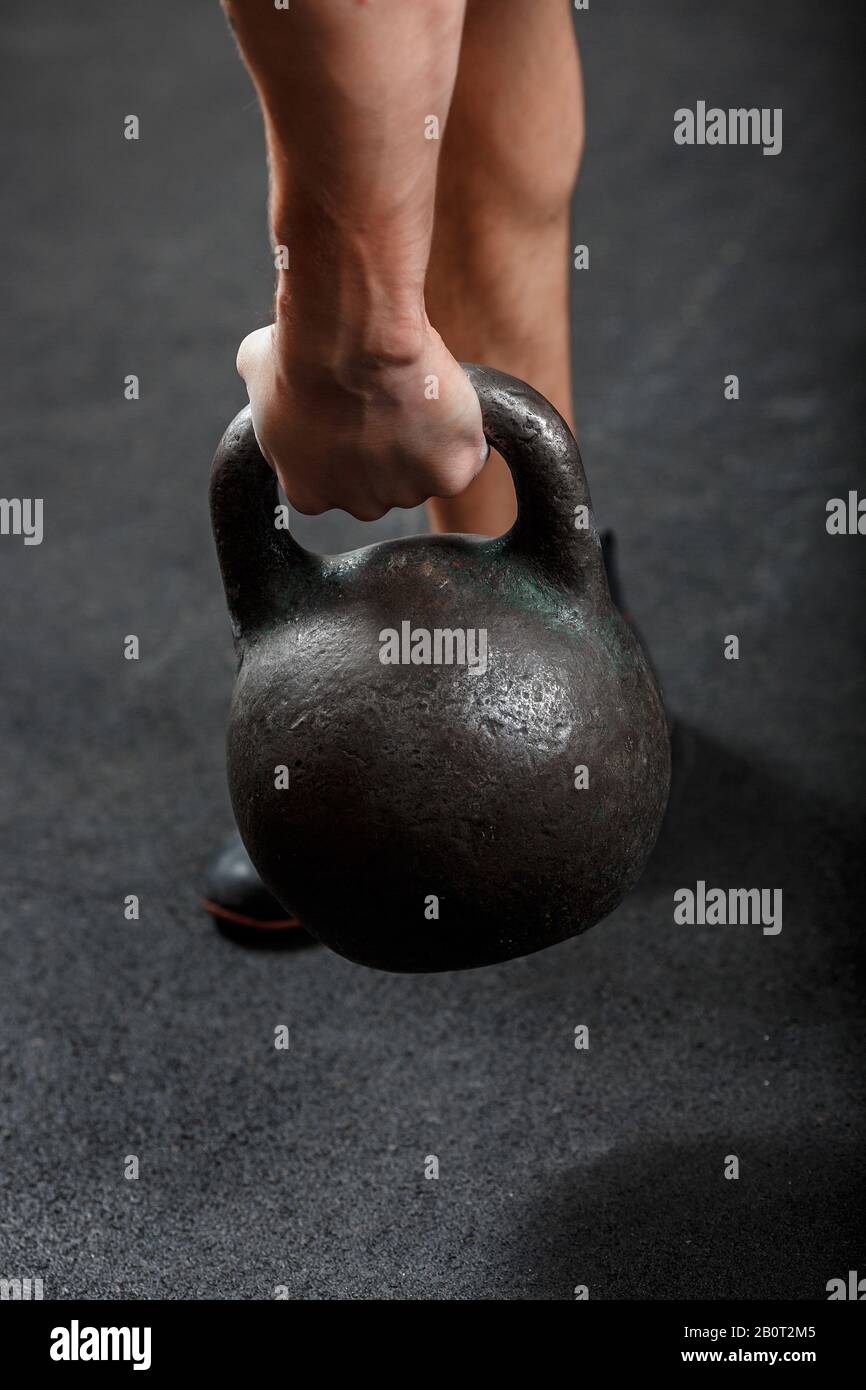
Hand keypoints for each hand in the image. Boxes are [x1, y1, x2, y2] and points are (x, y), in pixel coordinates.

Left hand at [236, 319, 486, 521]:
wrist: (352, 337)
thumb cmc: (299, 347)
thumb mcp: (257, 367)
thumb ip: (265, 392)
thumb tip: (257, 369)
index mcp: (308, 493)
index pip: (336, 479)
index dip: (350, 441)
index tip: (356, 408)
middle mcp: (358, 506)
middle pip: (385, 483)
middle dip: (389, 447)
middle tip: (389, 394)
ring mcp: (407, 494)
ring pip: (427, 468)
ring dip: (427, 437)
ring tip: (415, 387)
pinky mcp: (450, 476)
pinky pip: (467, 455)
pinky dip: (463, 430)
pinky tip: (445, 397)